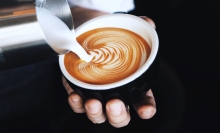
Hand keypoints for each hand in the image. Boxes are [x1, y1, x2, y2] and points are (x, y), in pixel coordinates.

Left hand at [66, 7, 155, 127]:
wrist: (88, 35)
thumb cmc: (111, 39)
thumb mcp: (126, 31)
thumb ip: (140, 27)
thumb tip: (148, 22)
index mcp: (133, 85)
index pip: (143, 101)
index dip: (146, 108)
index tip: (145, 110)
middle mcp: (116, 94)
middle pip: (120, 116)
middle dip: (118, 114)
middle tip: (114, 103)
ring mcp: (97, 95)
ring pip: (99, 115)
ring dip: (96, 112)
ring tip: (92, 102)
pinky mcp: (80, 92)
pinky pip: (78, 105)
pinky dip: (76, 103)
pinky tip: (75, 96)